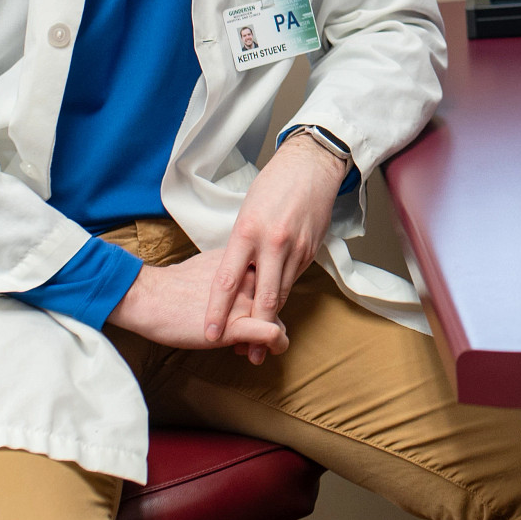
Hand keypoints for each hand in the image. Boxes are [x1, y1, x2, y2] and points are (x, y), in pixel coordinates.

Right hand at [107, 250, 288, 353]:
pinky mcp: (237, 325)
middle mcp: (248, 279)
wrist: (150, 297)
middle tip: (251, 337)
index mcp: (242, 262)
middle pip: (276, 301)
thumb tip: (242, 283)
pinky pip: (272, 334)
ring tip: (255, 348)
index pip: (271, 280)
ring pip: (277, 317)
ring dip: (273, 335)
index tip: (251, 314)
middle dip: (268, 319)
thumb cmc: (174, 285)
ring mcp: (244, 302)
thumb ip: (232, 274)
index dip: (265, 300)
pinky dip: (278, 344)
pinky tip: (274, 350)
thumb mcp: (211, 268)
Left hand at [204, 132, 346, 350]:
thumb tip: (236, 275)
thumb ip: (241, 246)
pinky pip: (293, 279)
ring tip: (261, 341)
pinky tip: (276, 306)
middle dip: (252, 329)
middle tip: (244, 353)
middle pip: (262, 298)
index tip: (209, 332)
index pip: (228, 280)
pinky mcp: (311, 250)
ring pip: (281, 293)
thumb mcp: (246, 213)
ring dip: (271, 318)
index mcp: (248, 232)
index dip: (217, 310)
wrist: (311, 166)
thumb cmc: (272, 186)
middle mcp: (273, 243)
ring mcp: (295, 248)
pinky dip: (283, 294)